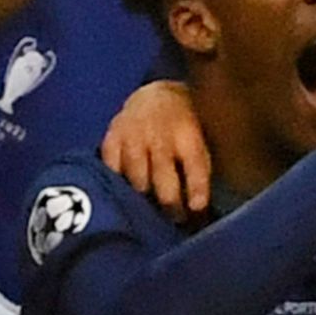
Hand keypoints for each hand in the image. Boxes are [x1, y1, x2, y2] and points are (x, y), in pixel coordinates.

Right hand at [100, 78, 213, 217]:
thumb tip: (203, 208)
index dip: (197, 188)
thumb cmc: (184, 127)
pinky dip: (119, 184)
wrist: (155, 95)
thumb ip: (201, 168)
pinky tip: (126, 195)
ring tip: (150, 213)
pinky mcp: (112, 137)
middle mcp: (160, 133)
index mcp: (189, 133)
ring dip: (144, 198)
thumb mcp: (201, 138)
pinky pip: (112, 170)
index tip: (198, 208)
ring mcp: (133, 135)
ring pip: (136, 178)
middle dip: (170, 203)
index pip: (195, 164)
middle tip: (175, 220)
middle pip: (162, 177)